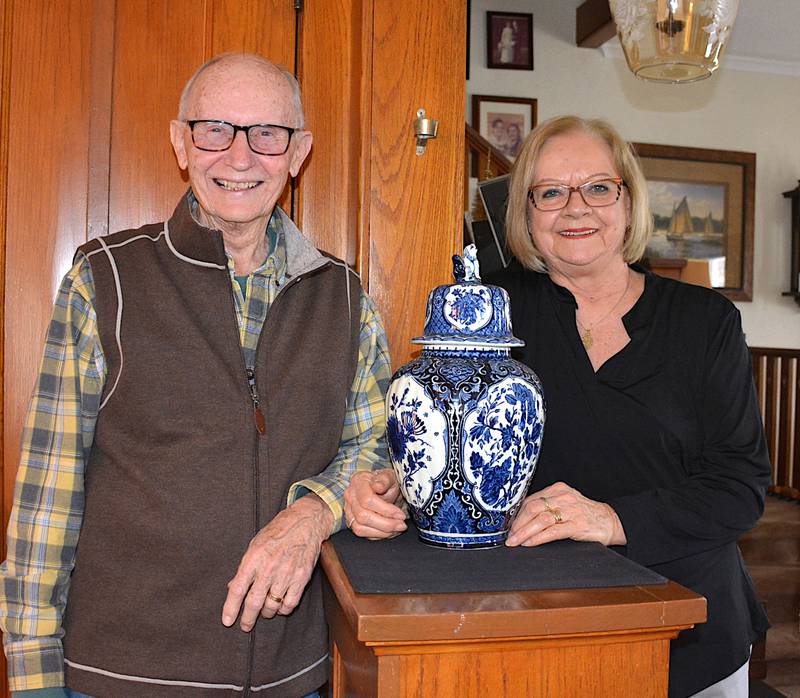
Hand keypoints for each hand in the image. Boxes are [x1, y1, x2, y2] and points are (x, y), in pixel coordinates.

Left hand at [222, 493, 333, 630]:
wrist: (305, 522)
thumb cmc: (278, 531)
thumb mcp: (255, 544)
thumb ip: (245, 567)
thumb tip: (233, 587)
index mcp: (253, 558)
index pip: (238, 589)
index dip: (231, 608)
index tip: (227, 621)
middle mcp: (269, 568)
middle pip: (254, 603)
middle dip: (247, 619)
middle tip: (245, 626)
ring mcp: (286, 574)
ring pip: (272, 606)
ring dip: (266, 613)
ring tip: (264, 612)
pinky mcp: (301, 578)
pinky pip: (290, 603)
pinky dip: (283, 609)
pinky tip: (280, 606)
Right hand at [343, 469, 406, 539]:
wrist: (386, 488)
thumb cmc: (388, 482)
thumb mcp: (391, 476)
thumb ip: (385, 480)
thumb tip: (378, 486)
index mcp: (359, 481)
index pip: (367, 500)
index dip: (386, 510)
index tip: (400, 514)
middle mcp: (350, 496)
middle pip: (363, 516)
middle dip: (386, 524)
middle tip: (402, 525)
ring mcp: (349, 509)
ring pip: (360, 527)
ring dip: (382, 532)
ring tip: (397, 528)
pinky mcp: (351, 521)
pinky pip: (361, 533)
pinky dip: (377, 535)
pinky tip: (389, 531)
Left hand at [505, 482, 626, 547]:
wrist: (611, 521)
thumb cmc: (586, 514)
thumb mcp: (566, 503)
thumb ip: (548, 506)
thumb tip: (523, 518)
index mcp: (558, 489)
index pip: (531, 500)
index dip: (517, 514)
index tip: (508, 526)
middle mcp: (563, 497)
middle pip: (532, 508)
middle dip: (517, 524)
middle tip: (509, 536)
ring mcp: (571, 510)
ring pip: (540, 519)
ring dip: (524, 532)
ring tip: (515, 541)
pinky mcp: (577, 524)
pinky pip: (553, 531)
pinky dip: (538, 538)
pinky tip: (529, 543)